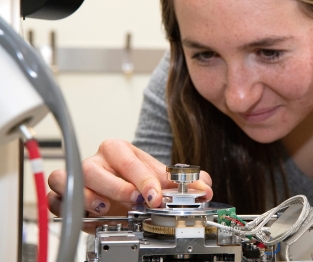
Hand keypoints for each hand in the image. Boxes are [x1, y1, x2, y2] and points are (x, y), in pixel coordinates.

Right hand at [47, 139, 212, 216]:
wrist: (121, 190)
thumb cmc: (138, 180)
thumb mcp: (162, 180)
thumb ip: (185, 183)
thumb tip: (205, 186)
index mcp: (121, 151)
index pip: (130, 160)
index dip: (144, 179)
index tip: (156, 196)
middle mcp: (98, 161)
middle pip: (97, 168)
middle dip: (117, 188)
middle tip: (134, 202)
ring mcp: (79, 176)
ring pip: (70, 179)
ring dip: (87, 196)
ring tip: (104, 208)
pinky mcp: (64, 193)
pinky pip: (54, 195)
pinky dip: (64, 205)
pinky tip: (84, 213)